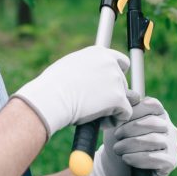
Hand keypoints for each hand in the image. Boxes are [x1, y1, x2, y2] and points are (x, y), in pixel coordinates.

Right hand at [12, 45, 132, 139]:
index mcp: (98, 52)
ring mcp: (116, 79)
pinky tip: (100, 123)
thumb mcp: (70, 66)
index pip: (121, 61)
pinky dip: (115, 121)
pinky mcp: (118, 98)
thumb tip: (90, 78)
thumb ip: (86, 68)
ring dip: (112, 109)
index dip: (117, 75)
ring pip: (124, 99)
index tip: (109, 86)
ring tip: (95, 115)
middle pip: (122, 82)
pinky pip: (125, 113)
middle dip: (112, 95)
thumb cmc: (52, 86)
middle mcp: (110, 63)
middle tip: (96, 106)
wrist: (51, 97)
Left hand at [83, 96, 176, 175]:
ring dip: (131, 144)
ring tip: (118, 149)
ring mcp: (172, 144)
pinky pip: (157, 158)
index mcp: (158, 112)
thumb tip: (128, 95)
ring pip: (154, 140)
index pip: (152, 104)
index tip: (118, 121)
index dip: (134, 111)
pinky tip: (126, 158)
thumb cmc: (119, 138)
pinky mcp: (172, 161)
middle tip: (117, 136)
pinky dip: (138, 158)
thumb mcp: (117, 121)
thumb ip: (123, 106)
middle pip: (152, 122)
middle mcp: (169, 126)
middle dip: (130, 129)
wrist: (118, 165)